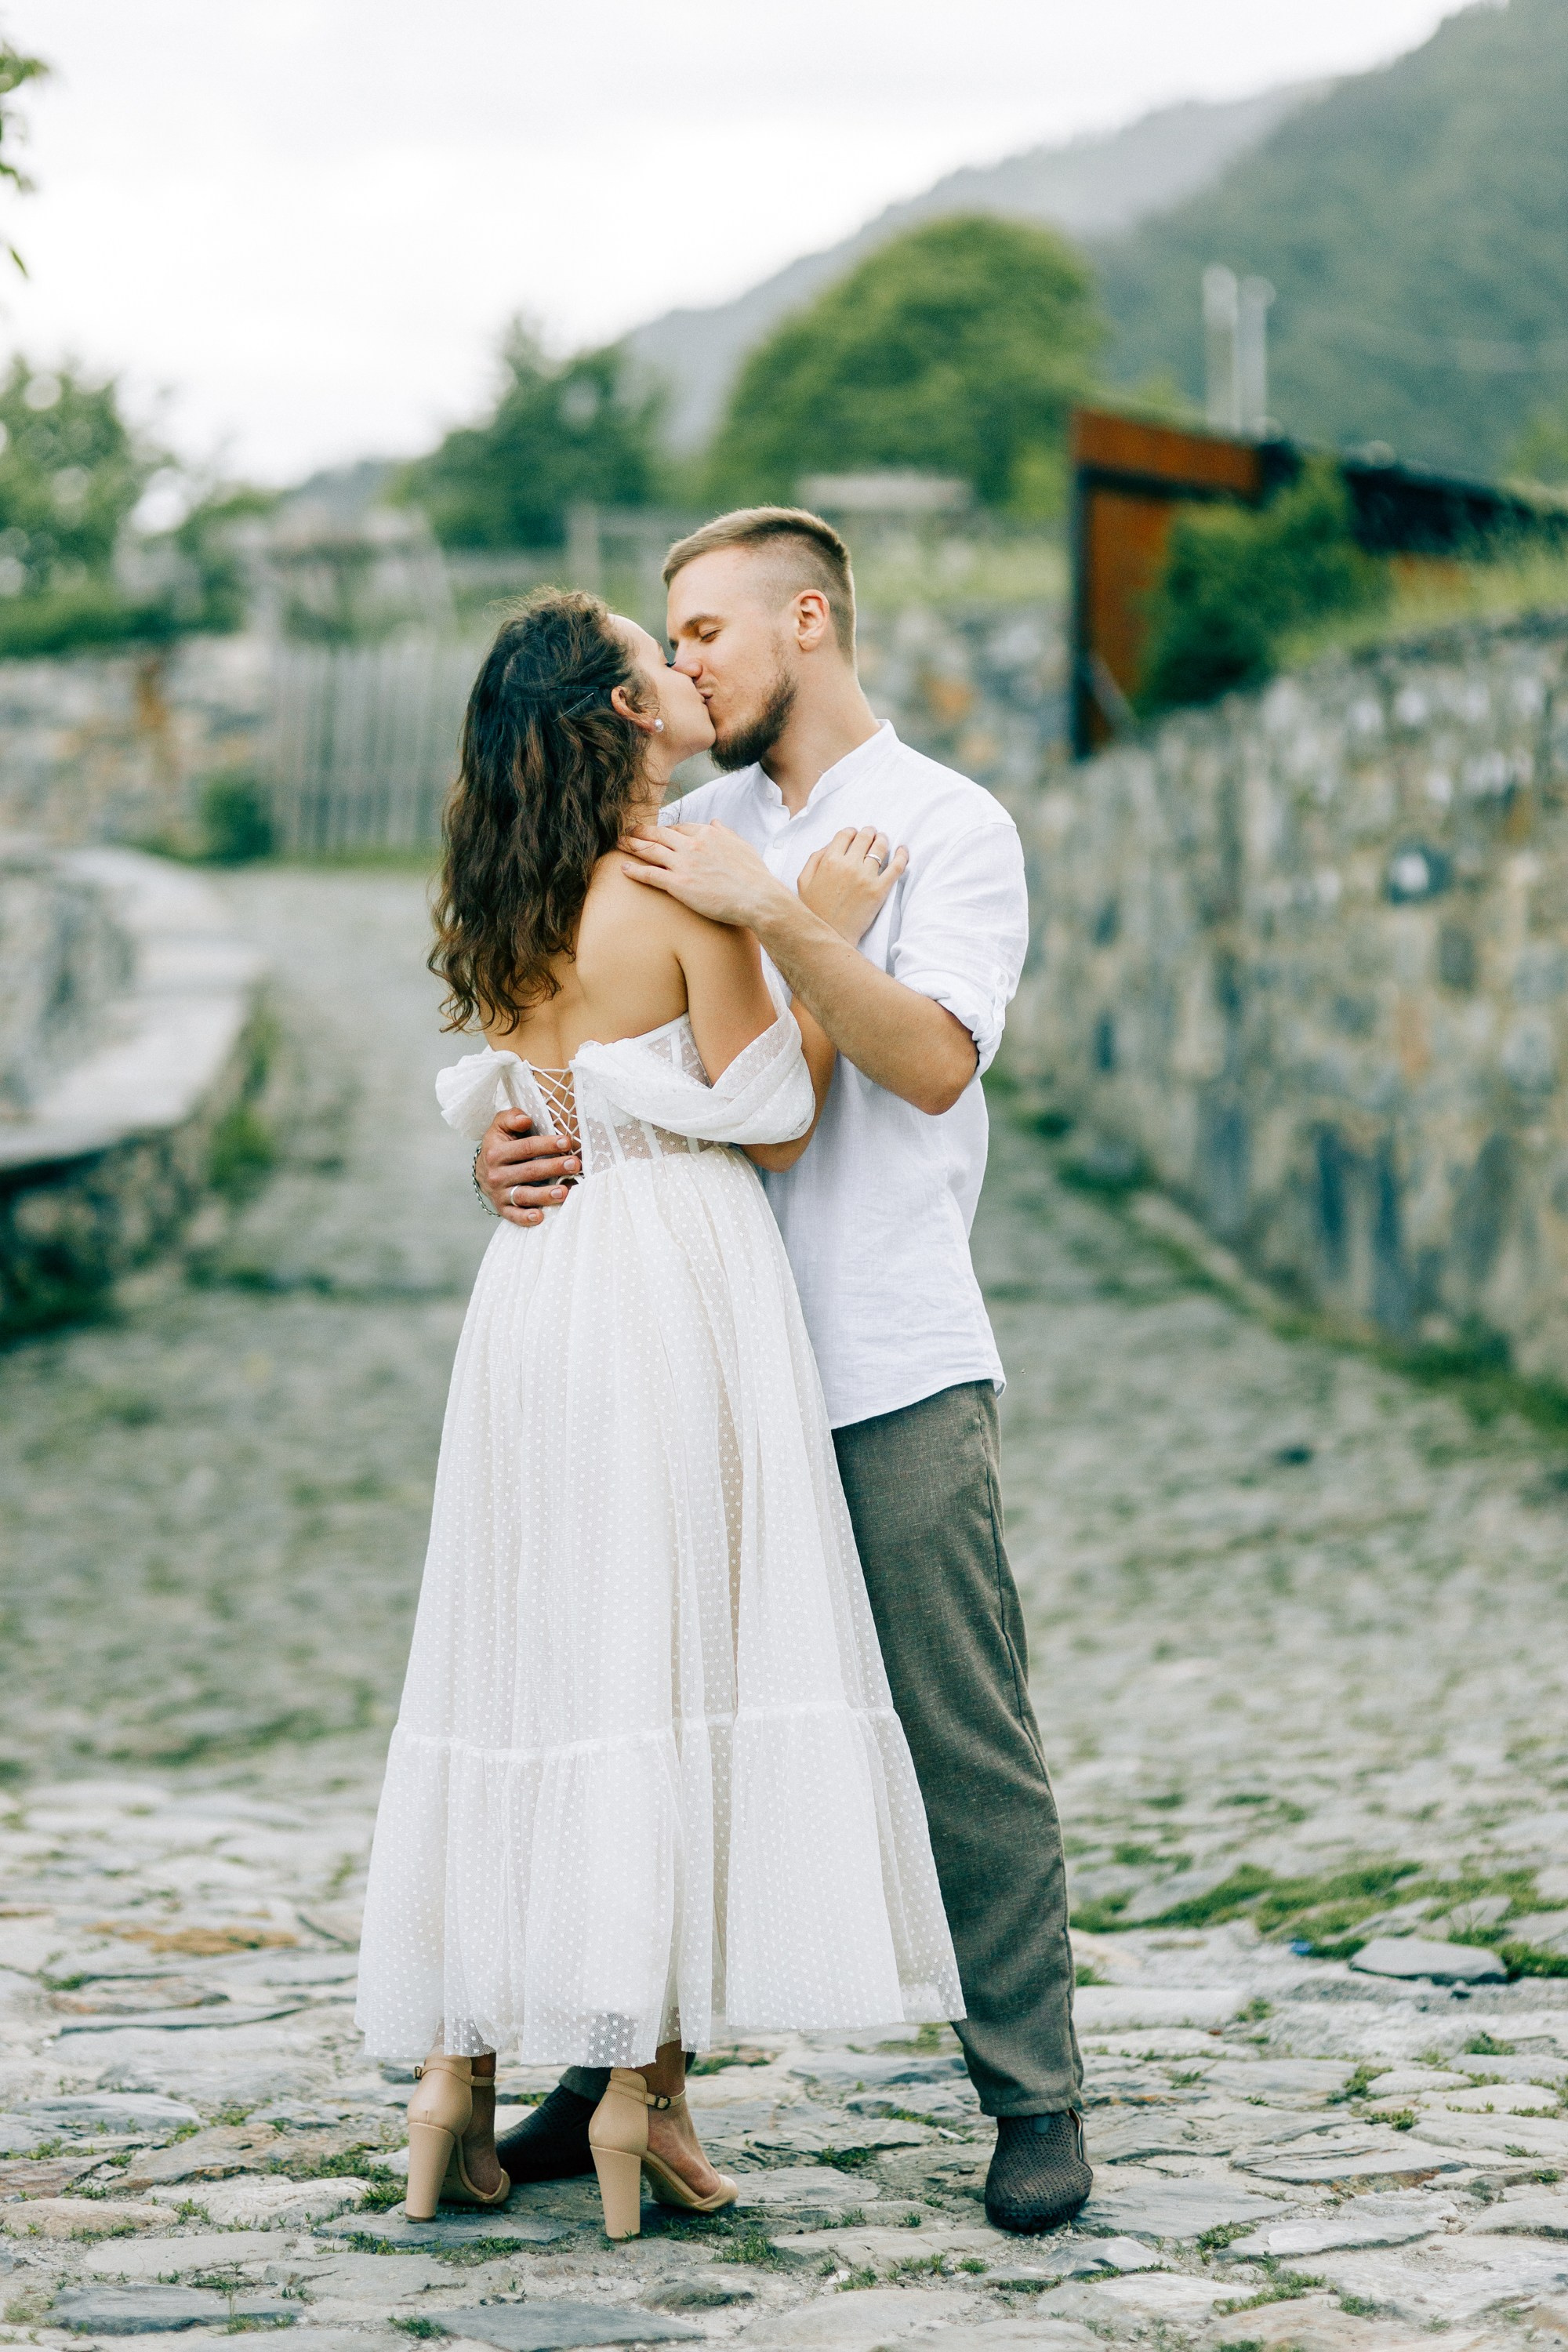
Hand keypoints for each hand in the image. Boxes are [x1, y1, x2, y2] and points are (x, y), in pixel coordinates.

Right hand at [476, 1110, 580, 1226]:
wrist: (484, 1170)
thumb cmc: (501, 1144)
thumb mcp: (501, 1126)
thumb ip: (511, 1117)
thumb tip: (524, 1120)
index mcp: (496, 1152)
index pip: (525, 1148)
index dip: (547, 1144)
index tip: (567, 1142)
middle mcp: (496, 1174)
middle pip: (529, 1171)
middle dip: (553, 1167)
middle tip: (574, 1165)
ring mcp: (499, 1193)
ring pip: (524, 1195)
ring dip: (544, 1195)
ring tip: (564, 1192)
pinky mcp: (502, 1209)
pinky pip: (514, 1216)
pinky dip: (525, 1218)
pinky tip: (541, 1217)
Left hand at [622, 821, 786, 927]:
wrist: (758, 898)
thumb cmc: (754, 876)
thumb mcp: (742, 846)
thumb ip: (726, 832)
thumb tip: (715, 822)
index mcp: (708, 834)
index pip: (679, 828)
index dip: (665, 831)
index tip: (657, 834)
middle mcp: (693, 845)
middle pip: (659, 835)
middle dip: (640, 832)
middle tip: (626, 831)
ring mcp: (685, 864)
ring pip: (650, 850)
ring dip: (632, 846)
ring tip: (619, 844)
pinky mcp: (679, 884)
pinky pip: (651, 875)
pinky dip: (635, 870)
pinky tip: (623, 868)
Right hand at [797, 827, 907, 943]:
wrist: (829, 937)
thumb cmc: (815, 911)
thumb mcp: (803, 881)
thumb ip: (815, 858)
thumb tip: (830, 844)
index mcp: (829, 861)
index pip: (845, 834)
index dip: (851, 832)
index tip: (855, 835)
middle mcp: (848, 865)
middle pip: (865, 837)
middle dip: (869, 833)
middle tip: (872, 835)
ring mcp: (866, 877)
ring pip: (881, 847)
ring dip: (883, 840)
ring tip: (883, 841)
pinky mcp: (879, 890)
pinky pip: (896, 867)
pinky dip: (902, 855)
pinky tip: (902, 850)